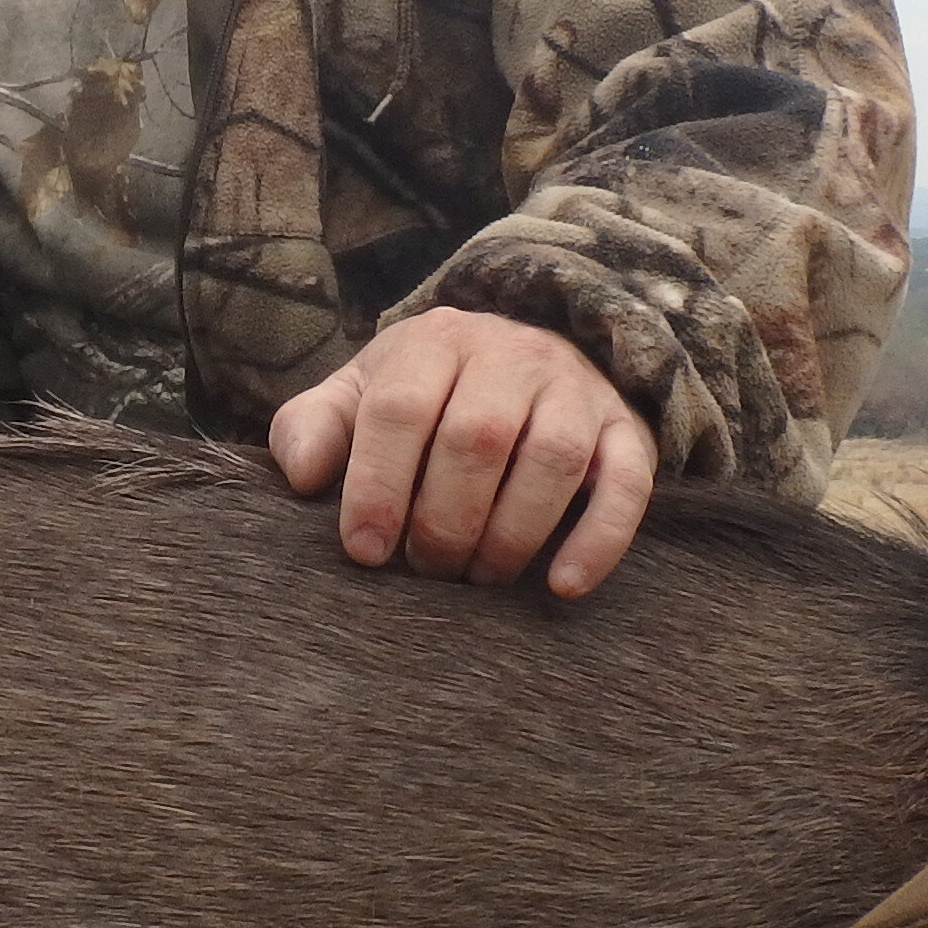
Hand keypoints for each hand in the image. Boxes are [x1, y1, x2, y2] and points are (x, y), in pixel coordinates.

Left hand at [268, 307, 656, 599]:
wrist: (530, 357)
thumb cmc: (429, 394)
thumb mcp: (362, 395)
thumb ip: (315, 427)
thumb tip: (300, 477)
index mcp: (436, 341)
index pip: (401, 408)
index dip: (379, 486)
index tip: (366, 552)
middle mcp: (512, 354)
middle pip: (478, 438)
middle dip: (445, 521)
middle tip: (427, 569)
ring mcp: (577, 389)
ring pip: (553, 459)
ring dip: (512, 535)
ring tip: (479, 577)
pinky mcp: (627, 431)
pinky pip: (627, 484)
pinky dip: (599, 540)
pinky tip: (563, 586)